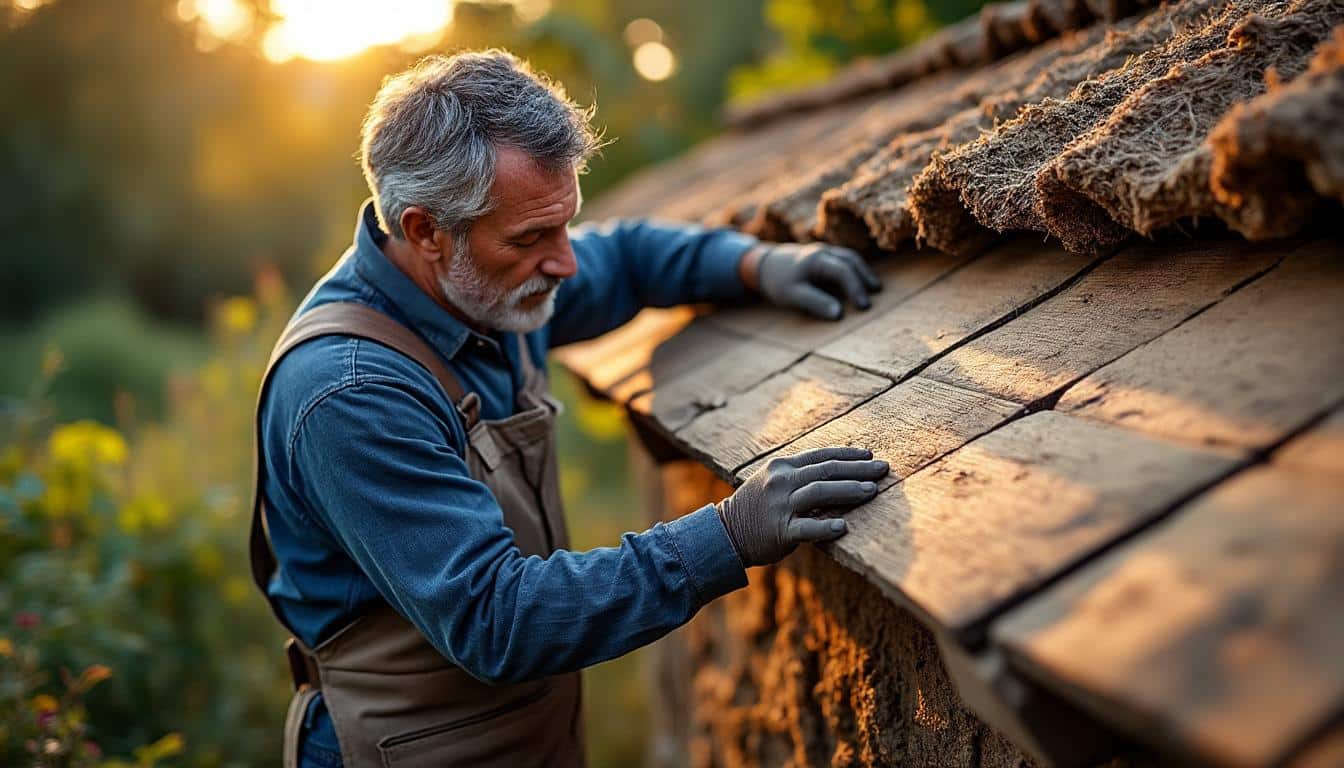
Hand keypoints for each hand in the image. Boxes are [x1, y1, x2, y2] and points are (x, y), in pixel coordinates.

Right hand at [716, 447, 888, 566]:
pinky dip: (825, 527)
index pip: (821, 455)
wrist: (726, 532)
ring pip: (819, 493)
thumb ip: (801, 475)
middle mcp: (781, 482)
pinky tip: (844, 527)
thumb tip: (841, 471)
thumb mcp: (774, 481)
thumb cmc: (757, 507)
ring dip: (849, 491)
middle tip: (884, 470)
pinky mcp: (780, 531)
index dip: (848, 455)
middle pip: (826, 470)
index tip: (870, 456)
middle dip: (858, 470)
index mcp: (782, 466)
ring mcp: (780, 506)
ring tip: (872, 491)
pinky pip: (806, 528)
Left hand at [743, 242, 881, 319]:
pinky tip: (861, 282)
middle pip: (851, 260)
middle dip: (865, 277)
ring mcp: (826, 251)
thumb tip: (838, 314)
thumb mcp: (792, 295)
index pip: (843, 271)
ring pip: (850, 258)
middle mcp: (824, 252)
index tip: (863, 306)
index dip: (855, 288)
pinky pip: (845, 260)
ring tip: (874, 288)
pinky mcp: (826, 255)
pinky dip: (856, 270)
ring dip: (863, 272)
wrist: (766, 264)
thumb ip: (814, 303)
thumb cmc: (779, 281)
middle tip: (876, 294)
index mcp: (816, 260)